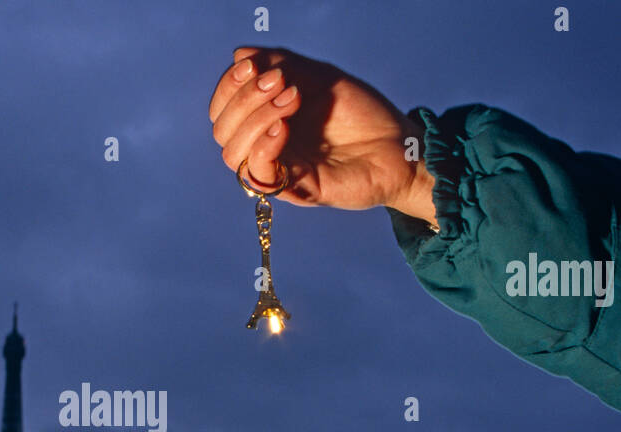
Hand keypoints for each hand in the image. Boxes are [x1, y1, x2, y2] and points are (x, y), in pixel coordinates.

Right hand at [208, 47, 436, 224]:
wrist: (399, 146)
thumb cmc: (362, 114)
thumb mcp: (319, 77)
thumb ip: (282, 64)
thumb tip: (239, 53)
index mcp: (265, 118)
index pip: (222, 107)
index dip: (228, 85)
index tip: (254, 65)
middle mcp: (265, 145)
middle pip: (221, 128)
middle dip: (243, 99)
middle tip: (280, 81)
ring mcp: (277, 168)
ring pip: (232, 152)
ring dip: (254, 119)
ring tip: (291, 99)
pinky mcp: (292, 189)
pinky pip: (257, 174)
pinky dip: (263, 145)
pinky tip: (284, 127)